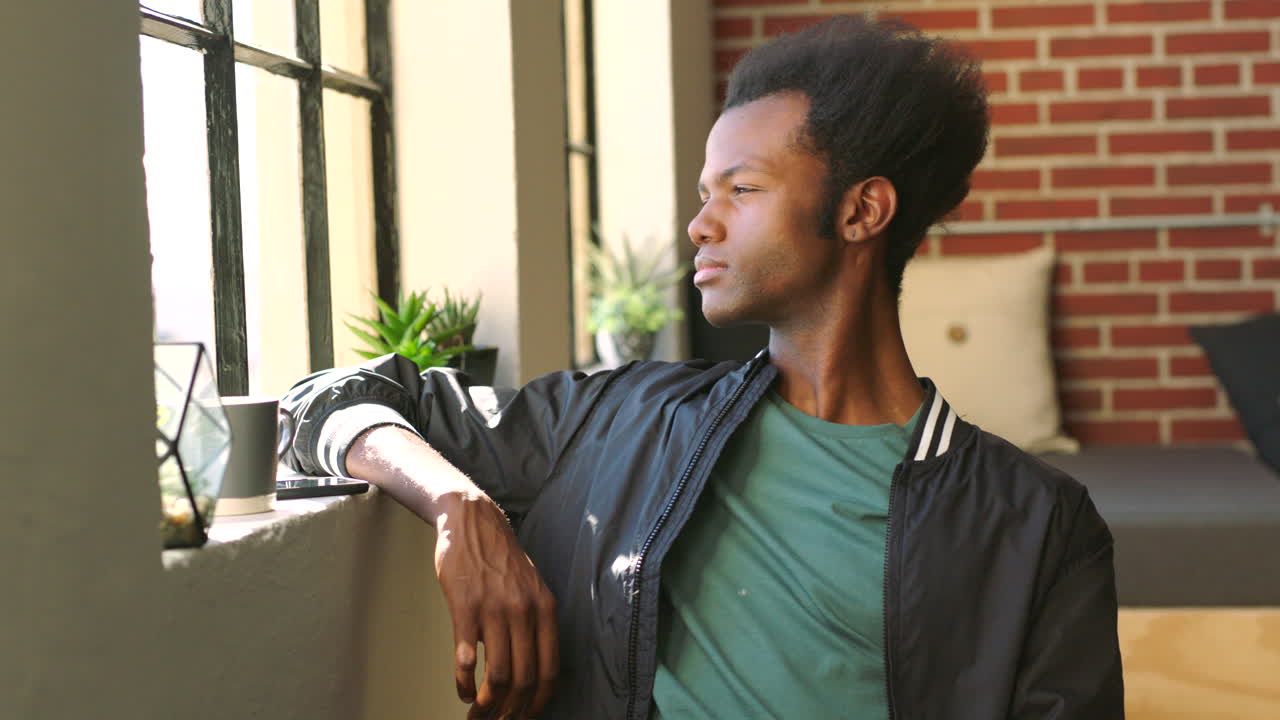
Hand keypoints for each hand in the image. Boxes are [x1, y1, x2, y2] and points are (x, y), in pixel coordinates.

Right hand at [434, 492, 558, 719]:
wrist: (472, 522)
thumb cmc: (500, 559)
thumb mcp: (531, 587)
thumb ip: (536, 623)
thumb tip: (533, 668)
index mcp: (545, 609)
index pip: (550, 669)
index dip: (538, 701)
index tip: (526, 717)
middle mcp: (524, 611)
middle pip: (523, 679)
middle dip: (511, 711)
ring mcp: (494, 609)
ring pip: (497, 675)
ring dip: (487, 705)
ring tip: (478, 714)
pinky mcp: (464, 608)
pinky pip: (465, 660)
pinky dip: (464, 684)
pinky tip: (462, 691)